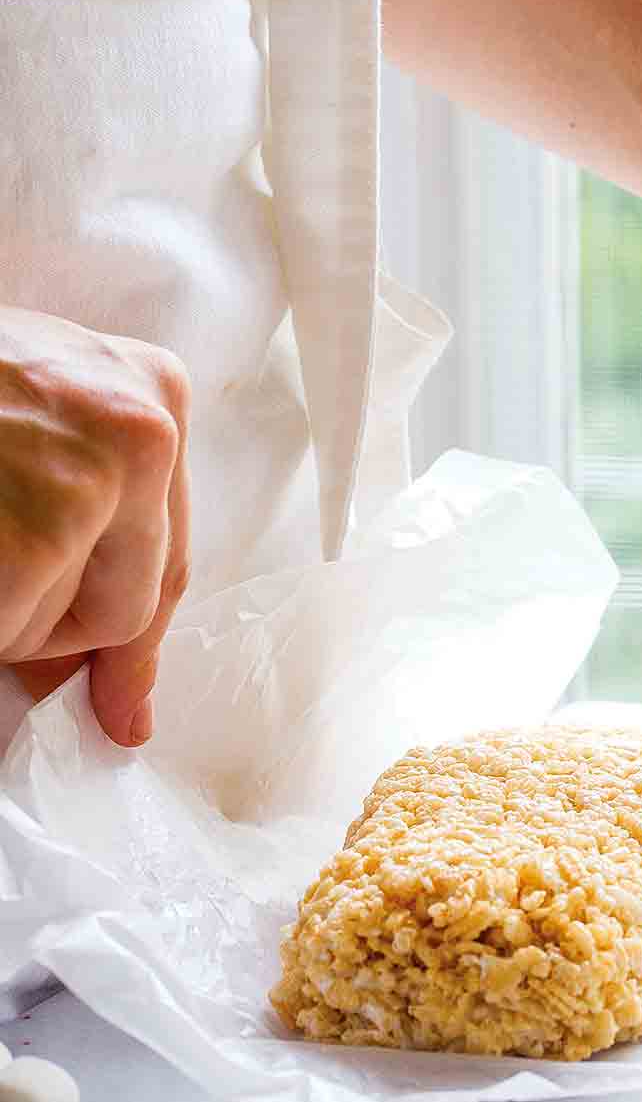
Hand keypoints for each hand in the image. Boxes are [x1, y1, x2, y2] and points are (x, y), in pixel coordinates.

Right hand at [0, 305, 191, 746]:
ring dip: (1, 611)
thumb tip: (126, 704)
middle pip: (128, 608)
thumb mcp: (43, 418)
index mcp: (157, 393)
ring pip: (54, 630)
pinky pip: (7, 633)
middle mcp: (147, 437)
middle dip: (54, 629)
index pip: (166, 556)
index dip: (132, 644)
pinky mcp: (36, 539)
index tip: (123, 708)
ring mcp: (91, 486)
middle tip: (2, 571)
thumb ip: (93, 530)